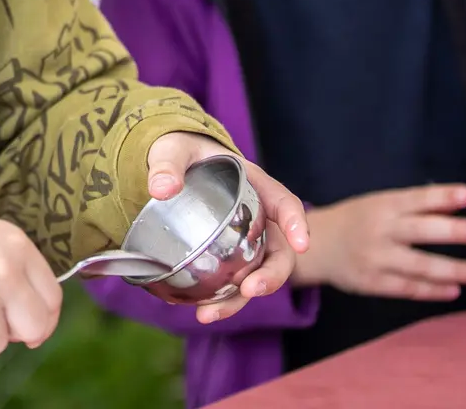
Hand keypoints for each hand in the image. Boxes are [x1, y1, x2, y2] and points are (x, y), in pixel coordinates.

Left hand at [145, 131, 310, 324]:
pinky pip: (232, 283)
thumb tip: (162, 188)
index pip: (285, 203)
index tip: (302, 244)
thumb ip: (168, 165)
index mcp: (255, 185)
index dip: (297, 224)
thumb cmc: (181, 155)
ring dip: (239, 299)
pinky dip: (221, 300)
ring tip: (209, 314)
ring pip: (256, 275)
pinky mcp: (227, 259)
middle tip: (250, 290)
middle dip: (271, 276)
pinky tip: (200, 312)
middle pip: (279, 251)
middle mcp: (257, 218)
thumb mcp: (173, 152)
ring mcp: (245, 242)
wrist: (172, 168)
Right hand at [294, 185, 465, 300]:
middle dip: (452, 231)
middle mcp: (379, 230)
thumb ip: (414, 205)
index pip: (416, 199)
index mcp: (381, 205)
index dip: (441, 196)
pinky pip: (407, 288)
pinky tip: (454, 290)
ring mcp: (376, 258)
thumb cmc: (354, 221)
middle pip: (420, 231)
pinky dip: (432, 291)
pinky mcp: (372, 283)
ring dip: (452, 269)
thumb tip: (459, 201)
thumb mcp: (377, 204)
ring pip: (419, 266)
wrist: (313, 247)